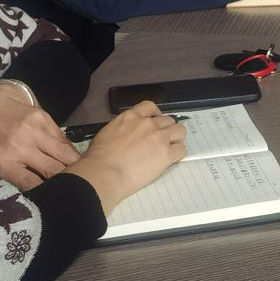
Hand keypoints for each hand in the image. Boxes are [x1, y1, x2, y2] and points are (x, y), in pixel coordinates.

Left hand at [0, 82, 79, 188]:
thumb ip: (2, 178)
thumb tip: (27, 190)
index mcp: (2, 162)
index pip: (32, 184)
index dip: (45, 193)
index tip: (51, 198)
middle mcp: (21, 147)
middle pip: (53, 170)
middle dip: (66, 181)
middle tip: (73, 189)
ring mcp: (35, 130)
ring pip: (65, 153)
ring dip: (75, 166)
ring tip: (82, 175)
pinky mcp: (45, 118)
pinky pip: (63, 139)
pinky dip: (68, 151)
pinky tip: (71, 158)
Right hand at [69, 100, 188, 213]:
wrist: (105, 173)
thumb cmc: (98, 158)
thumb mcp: (106, 133)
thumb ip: (120, 129)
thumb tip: (122, 136)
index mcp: (131, 117)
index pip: (150, 106)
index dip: (155, 114)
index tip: (155, 121)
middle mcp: (148, 123)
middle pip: (168, 120)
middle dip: (166, 129)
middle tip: (161, 140)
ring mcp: (159, 137)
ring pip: (179, 131)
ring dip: (176, 138)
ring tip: (171, 148)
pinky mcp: (167, 154)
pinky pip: (181, 150)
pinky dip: (178, 154)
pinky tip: (171, 160)